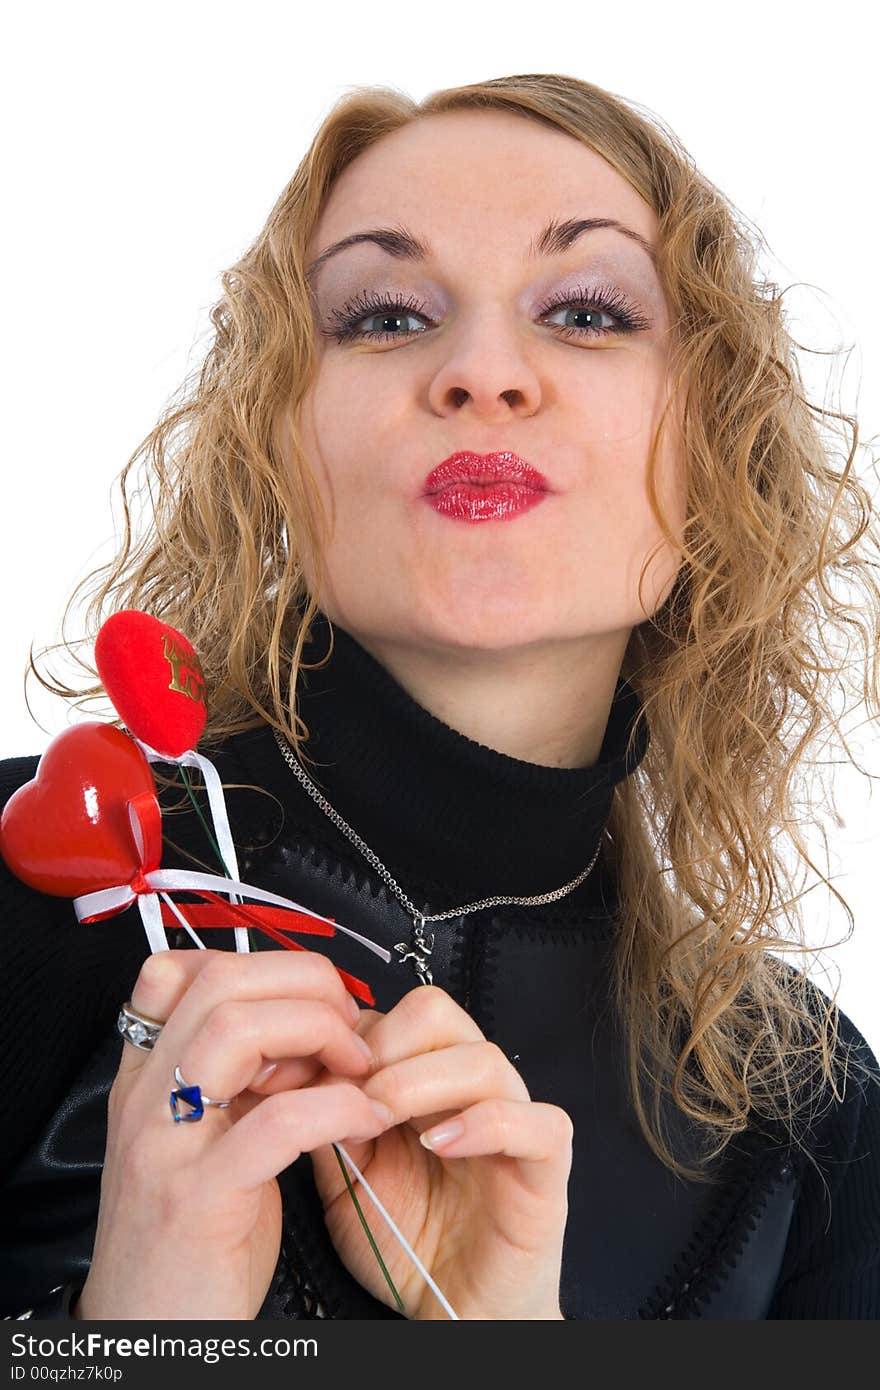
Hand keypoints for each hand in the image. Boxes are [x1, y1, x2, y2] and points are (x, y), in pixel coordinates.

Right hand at [74, 949, 389, 1319]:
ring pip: (239, 1029)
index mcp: (147, 1079)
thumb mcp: (209, 1142)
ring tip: (359, 1067)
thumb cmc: (193, 1243)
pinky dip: (338, 1107)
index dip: (260, 966)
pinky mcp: (200, 1199)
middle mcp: (146, 1099)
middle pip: (222, 982)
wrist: (150, 1337)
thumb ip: (245, 1083)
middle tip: (351, 1023)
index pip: (181, 970)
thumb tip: (314, 1031)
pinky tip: (367, 1121)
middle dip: (304, 985)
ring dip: (319, 1031)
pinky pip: (279, 1121)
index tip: (311, 999)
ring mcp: (165, 1145)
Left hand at [308, 985, 572, 1318]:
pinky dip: (488, 1124)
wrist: (453, 1314)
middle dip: (383, 1048)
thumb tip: (300, 1071)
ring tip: (383, 1120)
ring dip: (421, 1081)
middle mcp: (470, 1088)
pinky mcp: (547, 1166)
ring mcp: (515, 1121)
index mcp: (424, 1080)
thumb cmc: (404, 1244)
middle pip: (436, 1013)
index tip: (312, 1073)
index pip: (390, 1015)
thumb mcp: (344, 1179)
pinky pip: (539, 1123)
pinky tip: (440, 1144)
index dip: (349, 1037)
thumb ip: (328, 1123)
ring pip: (484, 1059)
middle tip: (351, 1096)